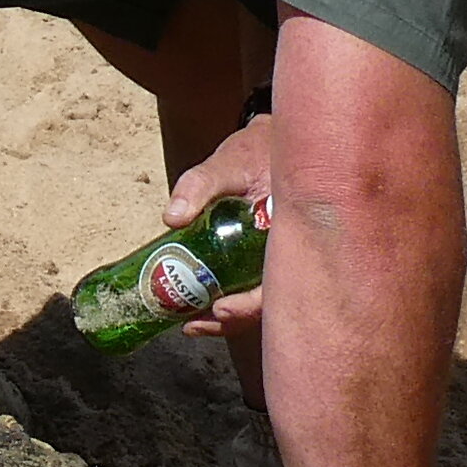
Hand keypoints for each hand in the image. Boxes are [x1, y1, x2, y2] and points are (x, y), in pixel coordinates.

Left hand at [165, 116, 274, 340]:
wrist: (277, 141)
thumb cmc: (259, 150)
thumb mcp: (230, 162)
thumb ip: (200, 185)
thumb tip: (172, 218)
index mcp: (294, 236)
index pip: (283, 285)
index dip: (252, 306)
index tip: (221, 309)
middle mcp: (293, 253)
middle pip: (269, 304)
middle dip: (230, 320)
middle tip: (193, 325)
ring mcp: (280, 258)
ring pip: (259, 301)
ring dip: (226, 317)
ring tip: (190, 323)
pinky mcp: (265, 259)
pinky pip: (251, 287)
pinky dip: (227, 299)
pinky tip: (200, 306)